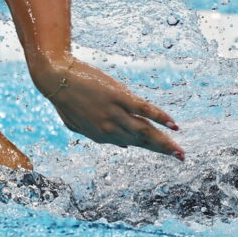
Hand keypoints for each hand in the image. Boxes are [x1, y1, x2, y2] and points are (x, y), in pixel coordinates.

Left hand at [33, 56, 184, 160]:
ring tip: (180, 151)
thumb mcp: (77, 124)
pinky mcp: (118, 97)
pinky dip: (159, 117)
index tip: (164, 151)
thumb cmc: (65, 99)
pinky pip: (143, 109)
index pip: (131, 143)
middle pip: (141, 141)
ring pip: (145, 131)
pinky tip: (173, 125)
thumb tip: (121, 146)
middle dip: (162, 150)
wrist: (55, 78)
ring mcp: (114, 113)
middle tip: (182, 158)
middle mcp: (109, 129)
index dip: (149, 148)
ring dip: (164, 141)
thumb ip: (98, 135)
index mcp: (100, 136)